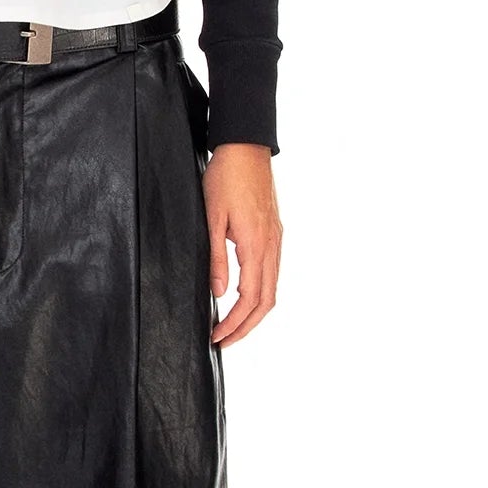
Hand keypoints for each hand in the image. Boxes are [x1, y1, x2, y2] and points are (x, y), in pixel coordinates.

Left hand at [203, 143, 280, 346]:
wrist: (246, 147)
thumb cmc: (225, 177)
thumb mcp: (211, 218)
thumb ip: (216, 257)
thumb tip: (218, 293)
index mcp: (256, 244)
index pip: (250, 298)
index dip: (234, 323)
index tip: (217, 336)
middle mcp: (272, 246)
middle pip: (266, 301)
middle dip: (246, 327)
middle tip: (223, 341)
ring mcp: (276, 239)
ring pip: (272, 288)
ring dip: (253, 312)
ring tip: (231, 325)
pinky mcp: (274, 233)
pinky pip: (272, 272)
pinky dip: (259, 293)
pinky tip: (243, 297)